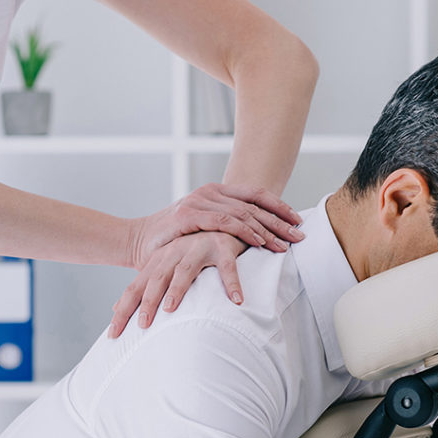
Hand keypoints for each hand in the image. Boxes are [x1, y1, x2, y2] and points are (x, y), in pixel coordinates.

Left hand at [108, 233, 246, 337]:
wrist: (221, 220)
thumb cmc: (191, 251)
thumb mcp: (164, 266)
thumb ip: (144, 286)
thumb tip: (116, 308)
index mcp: (158, 260)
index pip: (135, 287)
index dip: (124, 310)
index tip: (113, 335)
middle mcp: (175, 252)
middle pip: (156, 279)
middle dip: (148, 301)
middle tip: (142, 324)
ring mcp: (199, 248)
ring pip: (184, 270)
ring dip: (176, 289)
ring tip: (170, 309)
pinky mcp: (223, 247)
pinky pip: (227, 267)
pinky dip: (231, 283)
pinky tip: (236, 300)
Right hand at [126, 184, 301, 270]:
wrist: (136, 241)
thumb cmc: (172, 238)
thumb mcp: (202, 228)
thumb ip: (225, 225)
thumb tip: (257, 234)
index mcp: (216, 192)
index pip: (255, 195)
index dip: (279, 207)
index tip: (298, 222)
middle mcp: (210, 192)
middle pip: (254, 204)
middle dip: (280, 221)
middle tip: (300, 236)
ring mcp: (199, 201)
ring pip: (243, 213)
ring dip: (267, 230)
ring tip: (283, 245)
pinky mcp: (189, 215)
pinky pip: (224, 222)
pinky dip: (244, 232)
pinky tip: (259, 243)